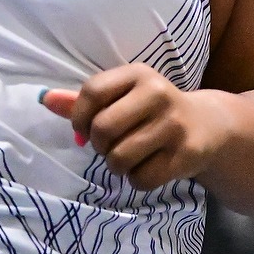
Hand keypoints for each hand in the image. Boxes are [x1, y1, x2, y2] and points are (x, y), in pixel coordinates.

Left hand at [40, 63, 235, 189]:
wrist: (208, 125)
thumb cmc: (153, 110)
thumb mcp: (123, 96)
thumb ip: (84, 100)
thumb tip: (44, 99)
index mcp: (139, 74)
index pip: (92, 92)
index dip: (79, 117)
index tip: (83, 130)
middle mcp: (158, 93)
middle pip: (103, 128)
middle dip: (99, 145)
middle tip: (110, 146)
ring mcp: (174, 125)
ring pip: (119, 158)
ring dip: (117, 165)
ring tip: (130, 157)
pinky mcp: (186, 154)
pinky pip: (141, 178)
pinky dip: (137, 179)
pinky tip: (148, 167)